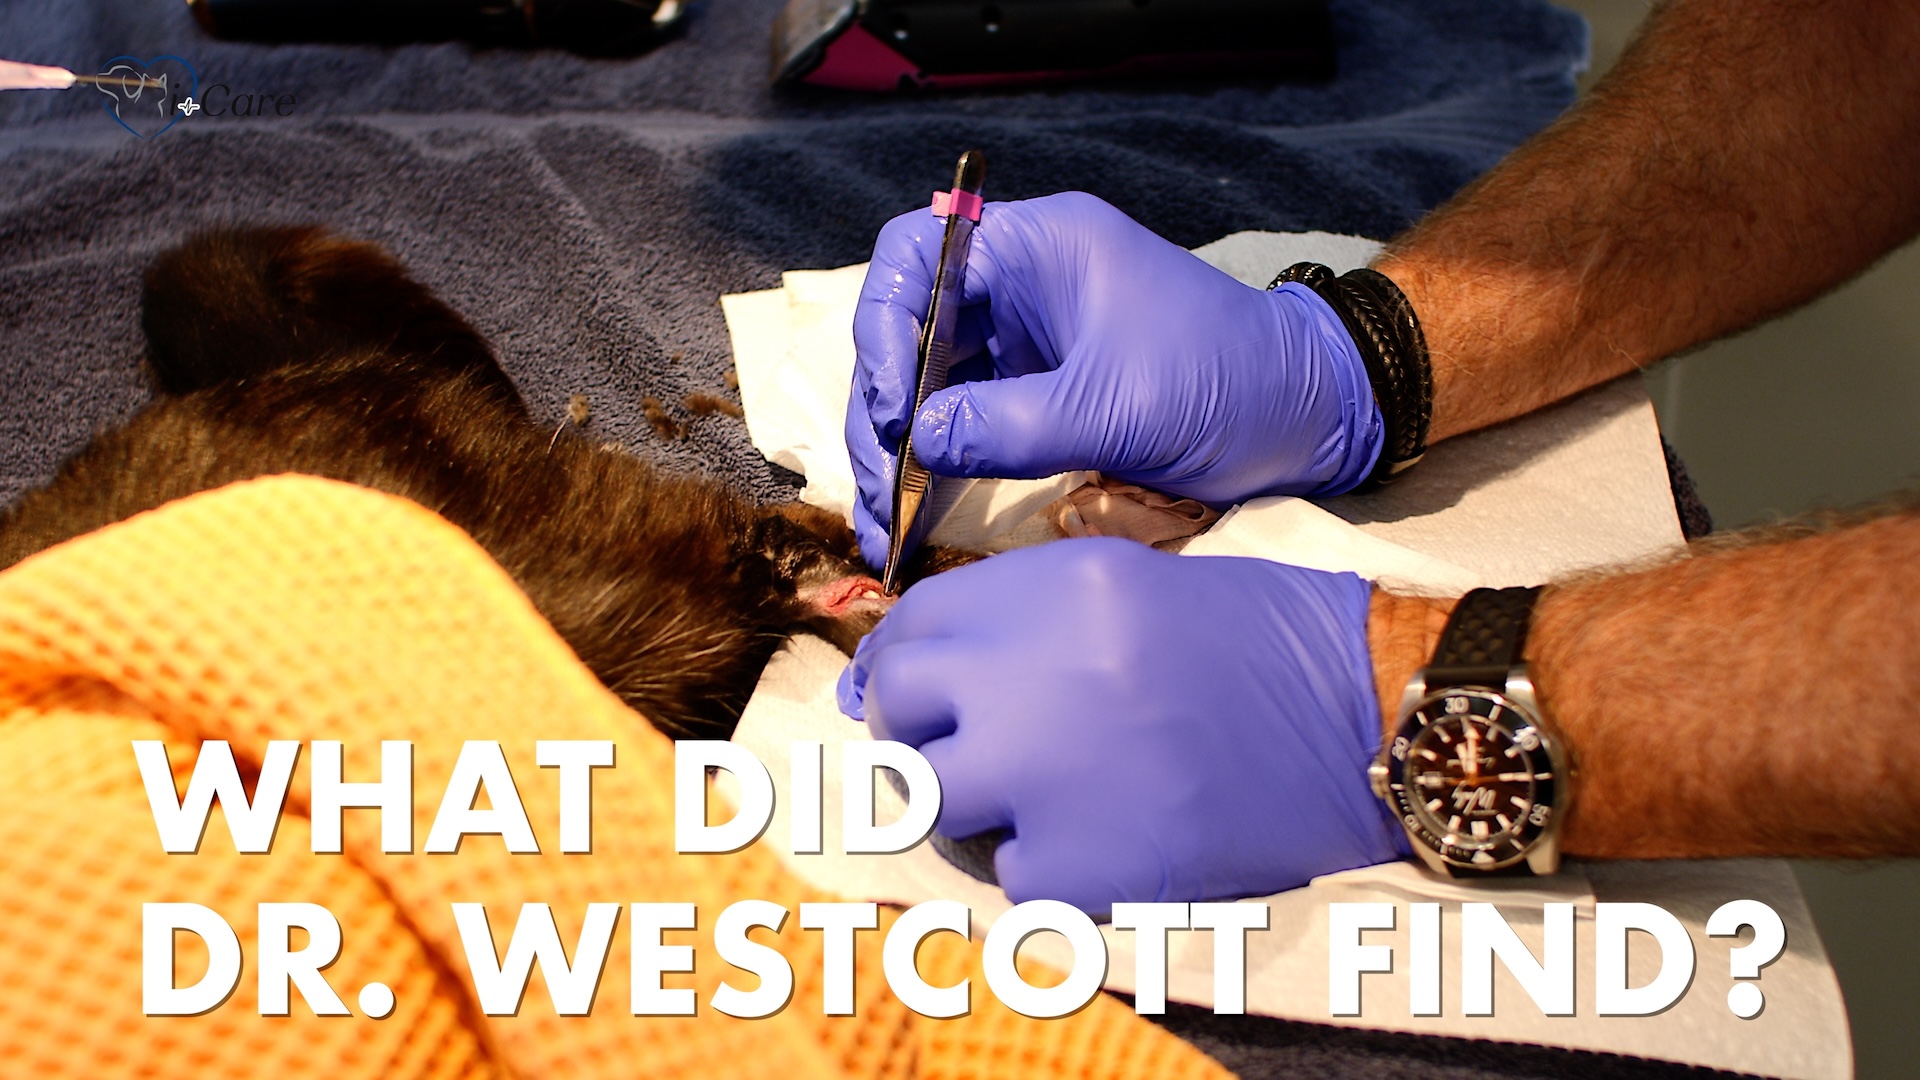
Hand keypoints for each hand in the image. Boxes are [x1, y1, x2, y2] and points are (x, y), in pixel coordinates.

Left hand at [836, 538, 1407, 912]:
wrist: (1369, 714)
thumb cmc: (1266, 644)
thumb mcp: (1132, 587)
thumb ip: (1025, 621)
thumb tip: (918, 670)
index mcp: (1051, 591)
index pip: (914, 627)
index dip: (898, 663)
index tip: (903, 691)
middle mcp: (1031, 674)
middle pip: (901, 707)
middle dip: (914, 731)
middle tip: (953, 749)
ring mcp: (1050, 773)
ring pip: (933, 797)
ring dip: (972, 801)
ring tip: (1037, 797)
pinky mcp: (1086, 863)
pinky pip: (1011, 875)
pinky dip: (1046, 867)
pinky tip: (1103, 840)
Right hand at [845, 191, 1381, 569]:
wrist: (1308, 418)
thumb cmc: (1230, 387)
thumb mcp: (1116, 410)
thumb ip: (1009, 425)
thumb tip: (917, 445)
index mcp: (1041, 247)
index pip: (918, 254)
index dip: (886, 326)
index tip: (893, 408)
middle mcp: (1023, 282)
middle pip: (912, 326)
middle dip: (885, 407)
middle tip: (882, 486)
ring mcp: (1028, 336)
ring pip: (930, 379)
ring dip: (904, 446)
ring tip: (891, 520)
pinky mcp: (1039, 387)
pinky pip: (966, 415)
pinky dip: (940, 462)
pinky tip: (920, 516)